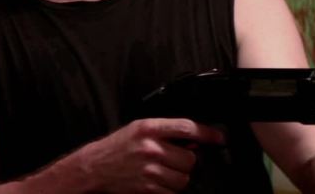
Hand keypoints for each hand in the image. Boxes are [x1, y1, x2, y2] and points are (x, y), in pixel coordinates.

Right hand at [78, 118, 224, 192]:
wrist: (95, 167)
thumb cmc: (118, 147)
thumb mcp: (140, 128)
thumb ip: (165, 131)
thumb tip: (193, 139)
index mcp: (149, 128)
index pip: (187, 127)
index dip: (208, 133)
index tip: (219, 138)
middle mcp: (151, 148)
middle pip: (190, 158)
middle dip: (188, 161)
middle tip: (176, 159)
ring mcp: (150, 170)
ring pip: (184, 177)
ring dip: (180, 177)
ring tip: (166, 171)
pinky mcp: (148, 188)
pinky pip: (173, 192)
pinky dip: (170, 189)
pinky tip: (159, 182)